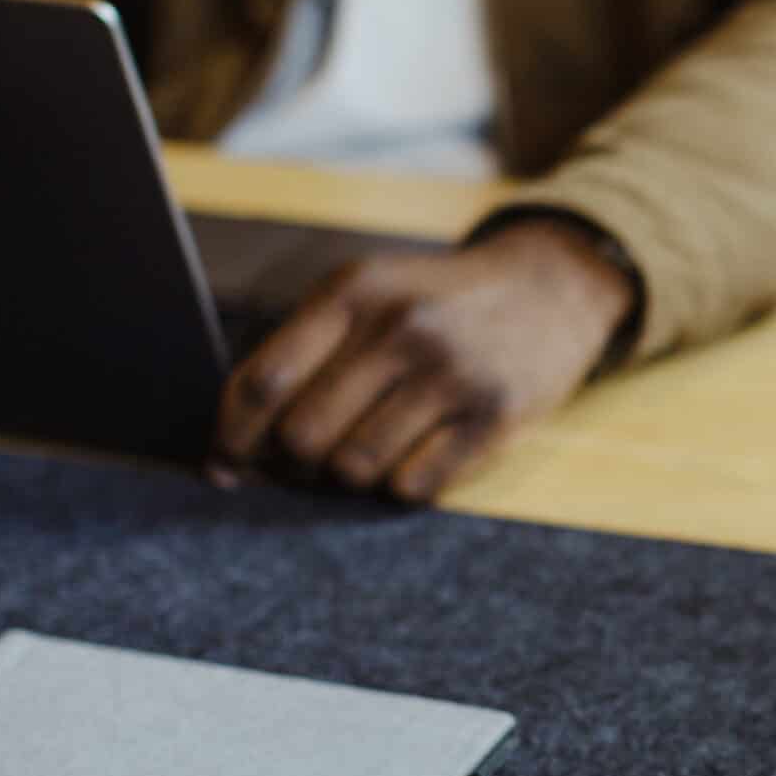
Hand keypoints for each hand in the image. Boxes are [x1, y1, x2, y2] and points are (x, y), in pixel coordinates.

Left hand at [212, 217, 634, 500]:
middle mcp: (402, 328)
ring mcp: (452, 374)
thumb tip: (227, 453)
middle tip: (305, 463)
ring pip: (354, 468)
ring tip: (361, 456)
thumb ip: (302, 352)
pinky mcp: (494, 416)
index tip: (225, 464)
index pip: (264, 381)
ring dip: (346, 477)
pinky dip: (399, 486)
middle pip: (302, 436)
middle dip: (292, 464)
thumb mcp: (370, 292)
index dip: (231, 436)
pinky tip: (411, 458)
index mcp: (354, 292)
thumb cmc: (437, 303)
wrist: (550, 289)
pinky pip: (414, 485)